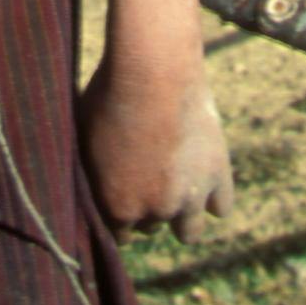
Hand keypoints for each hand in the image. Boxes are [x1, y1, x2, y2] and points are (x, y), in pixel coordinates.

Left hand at [81, 61, 232, 241]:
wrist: (154, 70)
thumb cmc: (110, 95)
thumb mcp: (86, 139)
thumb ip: (92, 174)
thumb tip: (88, 184)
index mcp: (117, 206)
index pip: (119, 234)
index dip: (120, 213)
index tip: (122, 193)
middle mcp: (155, 210)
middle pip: (151, 226)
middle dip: (148, 207)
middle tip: (147, 174)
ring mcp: (190, 197)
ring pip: (187, 231)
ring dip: (181, 213)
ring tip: (174, 183)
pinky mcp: (218, 176)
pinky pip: (220, 207)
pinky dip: (212, 197)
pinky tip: (201, 178)